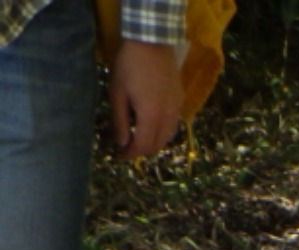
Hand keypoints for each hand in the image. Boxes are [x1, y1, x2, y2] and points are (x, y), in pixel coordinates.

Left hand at [108, 42, 179, 159]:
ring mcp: (176, 110)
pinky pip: (172, 126)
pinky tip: (150, 125)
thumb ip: (120, 120)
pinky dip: (161, 132)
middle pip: (156, 145)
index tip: (118, 155)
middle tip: (126, 148)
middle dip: (141, 151)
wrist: (152, 45)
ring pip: (166, 137)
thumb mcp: (117, 93)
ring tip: (138, 138)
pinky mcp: (179, 102)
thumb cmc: (129, 66)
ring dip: (152, 142)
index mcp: (150, 117)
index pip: (142, 146)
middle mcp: (167, 118)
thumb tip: (121, 142)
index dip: (129, 154)